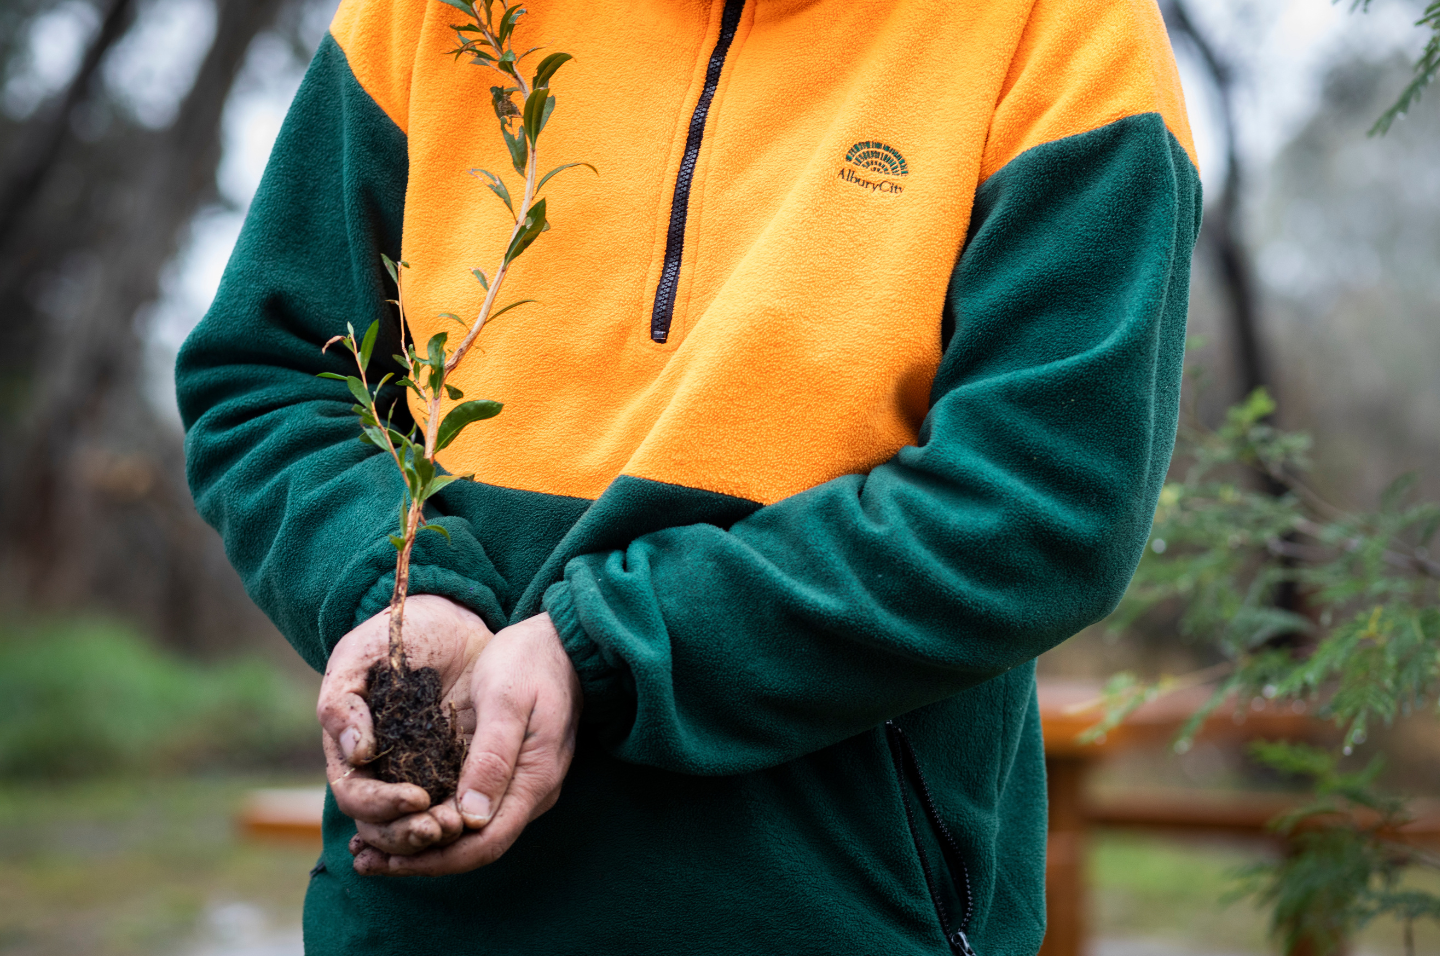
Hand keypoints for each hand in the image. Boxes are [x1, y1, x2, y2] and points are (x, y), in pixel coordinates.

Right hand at [318, 594, 490, 859]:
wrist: (447, 618)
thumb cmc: (391, 635)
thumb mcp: (357, 658)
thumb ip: (343, 703)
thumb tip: (357, 755)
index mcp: (352, 752)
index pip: (357, 798)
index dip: (381, 807)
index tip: (416, 798)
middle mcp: (385, 771)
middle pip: (386, 826)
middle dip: (408, 835)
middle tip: (441, 828)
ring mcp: (422, 772)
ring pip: (419, 824)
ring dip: (435, 836)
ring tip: (460, 827)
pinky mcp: (458, 765)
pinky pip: (456, 804)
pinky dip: (462, 820)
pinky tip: (477, 823)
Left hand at [351, 612, 581, 876]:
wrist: (560, 643)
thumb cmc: (530, 663)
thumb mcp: (506, 701)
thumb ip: (492, 758)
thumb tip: (472, 817)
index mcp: (534, 780)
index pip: (485, 843)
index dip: (437, 859)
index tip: (390, 860)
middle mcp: (530, 794)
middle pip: (474, 846)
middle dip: (421, 858)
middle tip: (365, 860)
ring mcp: (519, 785)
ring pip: (471, 832)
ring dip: (422, 842)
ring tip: (370, 844)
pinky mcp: (506, 772)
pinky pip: (470, 809)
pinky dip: (433, 817)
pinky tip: (399, 813)